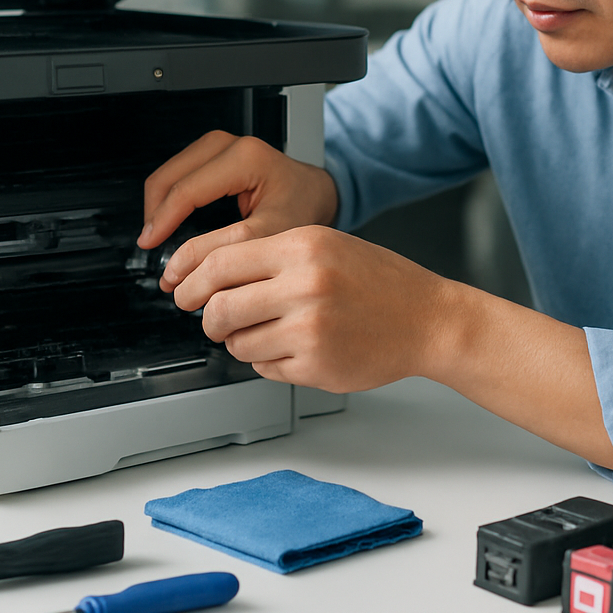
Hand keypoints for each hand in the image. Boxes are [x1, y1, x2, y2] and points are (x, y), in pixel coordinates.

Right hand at [139, 131, 338, 291]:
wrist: (319, 194)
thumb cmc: (304, 207)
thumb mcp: (271, 233)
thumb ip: (228, 247)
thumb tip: (184, 264)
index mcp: (245, 158)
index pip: (187, 190)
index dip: (162, 221)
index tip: (150, 245)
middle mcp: (230, 145)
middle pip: (170, 175)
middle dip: (155, 212)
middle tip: (150, 245)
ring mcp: (221, 146)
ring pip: (170, 171)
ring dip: (159, 204)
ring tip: (158, 237)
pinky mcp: (216, 154)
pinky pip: (180, 172)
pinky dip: (170, 197)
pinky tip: (169, 222)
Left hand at [173, 224, 453, 392]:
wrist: (429, 319)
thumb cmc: (379, 281)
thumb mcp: (326, 245)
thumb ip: (271, 257)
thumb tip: (211, 277)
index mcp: (303, 247)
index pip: (220, 263)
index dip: (192, 282)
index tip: (184, 292)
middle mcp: (304, 286)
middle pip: (219, 309)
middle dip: (210, 319)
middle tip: (217, 320)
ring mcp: (310, 330)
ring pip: (238, 344)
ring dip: (241, 342)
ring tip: (269, 331)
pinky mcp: (316, 366)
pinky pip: (265, 368)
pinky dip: (270, 361)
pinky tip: (296, 347)